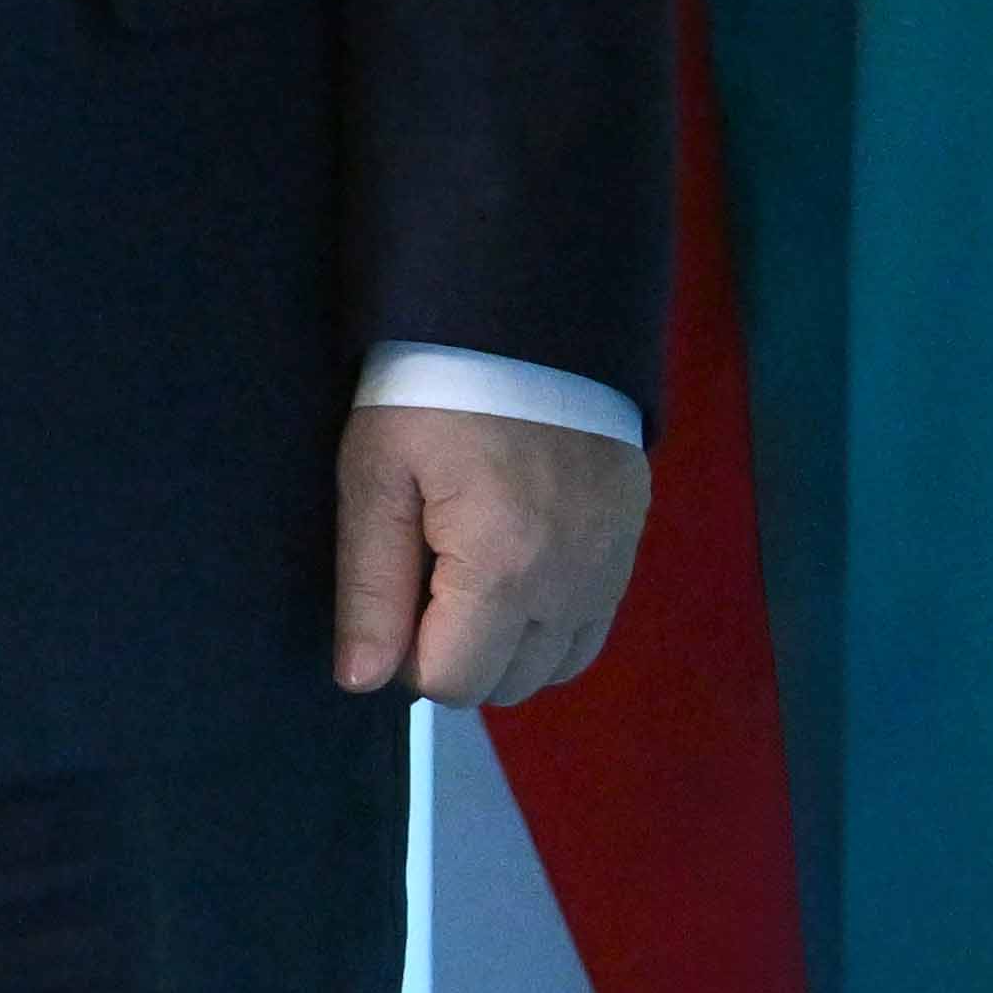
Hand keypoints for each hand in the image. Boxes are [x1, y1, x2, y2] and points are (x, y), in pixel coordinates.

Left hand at [330, 405, 648, 705]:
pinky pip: (591, 626)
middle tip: (429, 571)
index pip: (450, 682)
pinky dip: (551, 620)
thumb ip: (369, 586)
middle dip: (456, 651)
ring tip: (471, 570)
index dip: (406, 652)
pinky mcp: (630, 541)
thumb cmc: (437, 385)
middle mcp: (570, 583)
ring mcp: (610, 565)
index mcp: (503, 569)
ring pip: (553, 666)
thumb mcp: (377, 472)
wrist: (527, 308)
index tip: (396, 586)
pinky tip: (517, 564)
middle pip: (505, 684)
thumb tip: (362, 681)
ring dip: (507, 643)